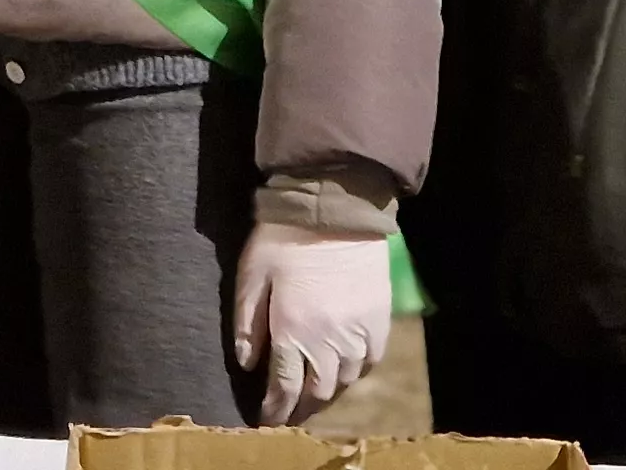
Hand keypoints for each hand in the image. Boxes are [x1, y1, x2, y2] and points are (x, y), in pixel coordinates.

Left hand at [230, 222, 392, 424]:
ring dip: (327, 395)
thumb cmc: (284, 238)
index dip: (275, 409)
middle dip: (300, 408)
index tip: (267, 419)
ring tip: (314, 397)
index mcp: (292, 332)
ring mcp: (358, 332)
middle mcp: (329, 341)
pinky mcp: (379, 319)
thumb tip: (247, 362)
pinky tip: (343, 374)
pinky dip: (354, 374)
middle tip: (289, 412)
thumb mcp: (251, 276)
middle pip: (317, 391)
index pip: (284, 387)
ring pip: (344, 381)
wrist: (336, 207)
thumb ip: (247, 323)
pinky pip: (369, 362)